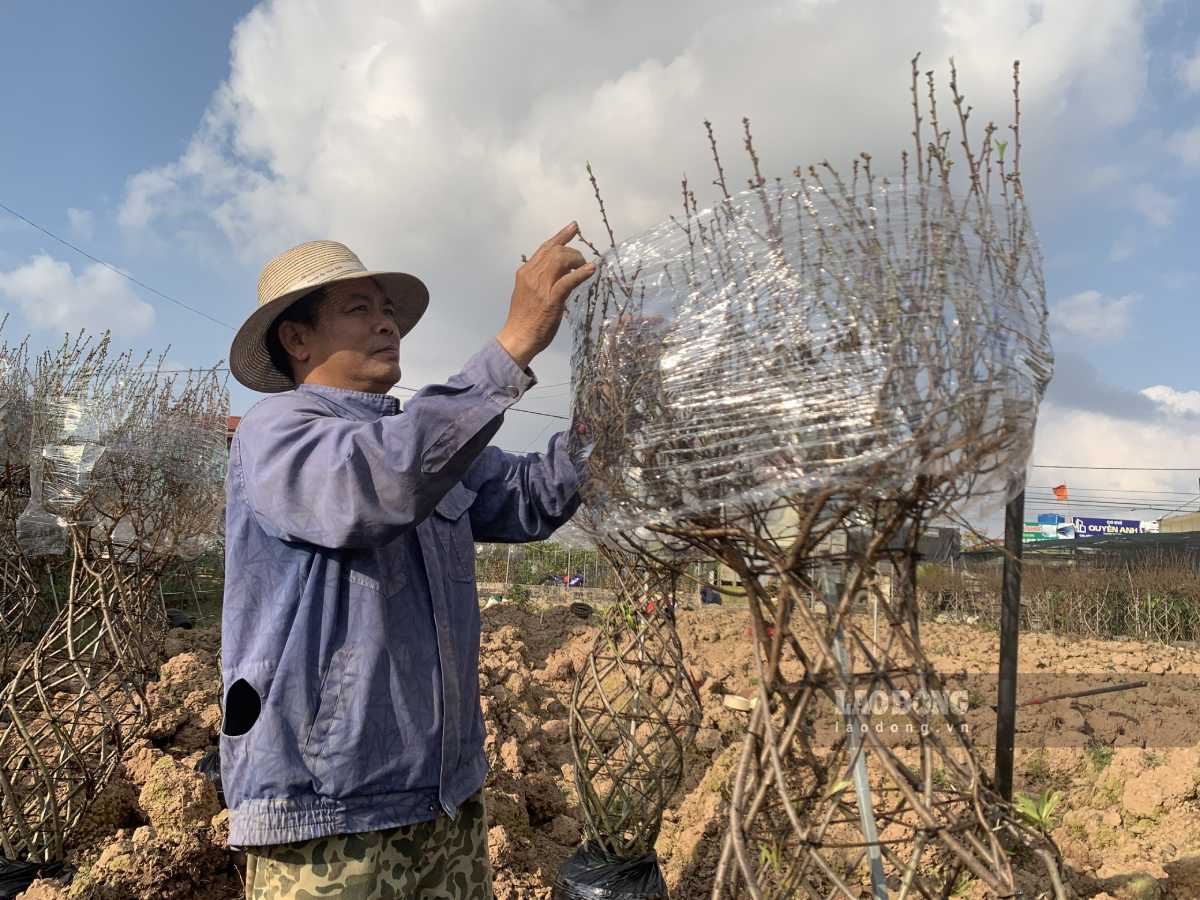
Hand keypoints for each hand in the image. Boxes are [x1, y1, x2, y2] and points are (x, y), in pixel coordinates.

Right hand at [497, 222, 595, 368]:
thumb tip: (559, 273)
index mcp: (525, 273)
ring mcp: (541, 287)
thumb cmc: (524, 319)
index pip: (544, 248)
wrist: (517, 338)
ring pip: (561, 259)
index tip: (573, 227)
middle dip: (572, 252)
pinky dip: (581, 273)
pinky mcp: (551, 299)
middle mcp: (532, 275)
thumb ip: (541, 281)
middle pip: (555, 251)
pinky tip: (591, 269)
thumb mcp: (529, 293)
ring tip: (585, 267)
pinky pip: (568, 280)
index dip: (561, 236)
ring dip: (577, 260)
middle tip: (582, 261)